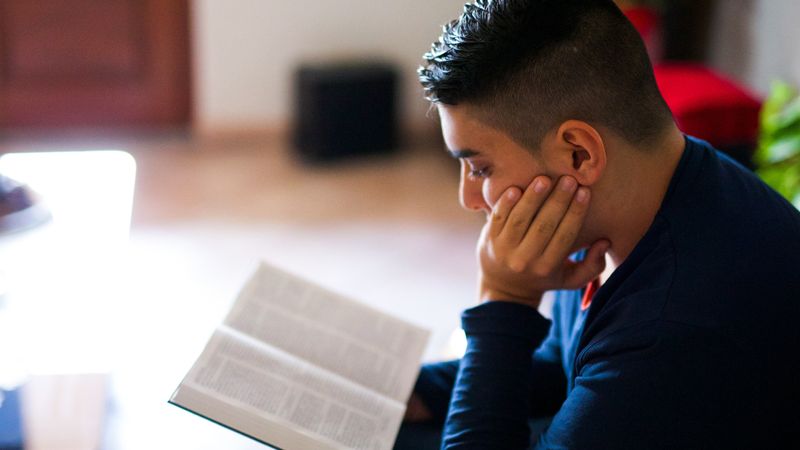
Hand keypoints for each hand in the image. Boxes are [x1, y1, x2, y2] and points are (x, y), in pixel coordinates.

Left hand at [477, 175, 609, 306]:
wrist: (504, 288)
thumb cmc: (543, 277)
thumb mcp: (570, 279)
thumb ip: (592, 266)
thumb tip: (605, 242)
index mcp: (547, 267)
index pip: (564, 236)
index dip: (576, 213)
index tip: (585, 191)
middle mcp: (525, 259)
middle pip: (543, 226)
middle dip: (558, 201)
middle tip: (569, 178)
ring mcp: (504, 249)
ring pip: (519, 220)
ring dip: (532, 198)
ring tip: (545, 178)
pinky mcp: (489, 239)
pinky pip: (497, 219)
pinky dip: (505, 203)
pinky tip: (516, 188)